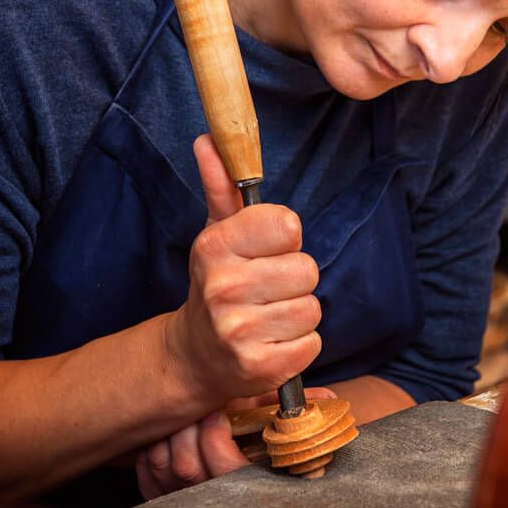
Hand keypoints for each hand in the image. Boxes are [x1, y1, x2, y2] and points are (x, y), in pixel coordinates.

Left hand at [135, 387, 337, 498]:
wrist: (240, 465)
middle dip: (188, 430)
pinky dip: (152, 449)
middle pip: (187, 467)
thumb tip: (328, 399)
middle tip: (197, 407)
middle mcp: (213, 500)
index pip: (224, 470)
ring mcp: (184, 503)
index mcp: (246, 485)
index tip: (219, 413)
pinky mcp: (161, 498)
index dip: (217, 440)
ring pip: (164, 467)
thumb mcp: (280, 427)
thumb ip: (298, 413)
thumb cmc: (264, 443)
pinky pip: (147, 473)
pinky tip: (166, 435)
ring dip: (168, 436)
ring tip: (183, 416)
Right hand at [165, 135, 321, 410]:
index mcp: (216, 247)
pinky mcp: (258, 367)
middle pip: (307, 269)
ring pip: (311, 308)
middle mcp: (223, 287)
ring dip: (297, 314)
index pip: (288, 225)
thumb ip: (221, 185)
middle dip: (294, 279)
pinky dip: (300, 345)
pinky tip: (273, 342)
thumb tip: (208, 140)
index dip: (285, 238)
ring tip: (269, 316)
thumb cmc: (217, 284)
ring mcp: (238, 331)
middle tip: (267, 289)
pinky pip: (312, 343)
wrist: (195, 355)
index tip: (265, 249)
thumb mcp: (217, 233)